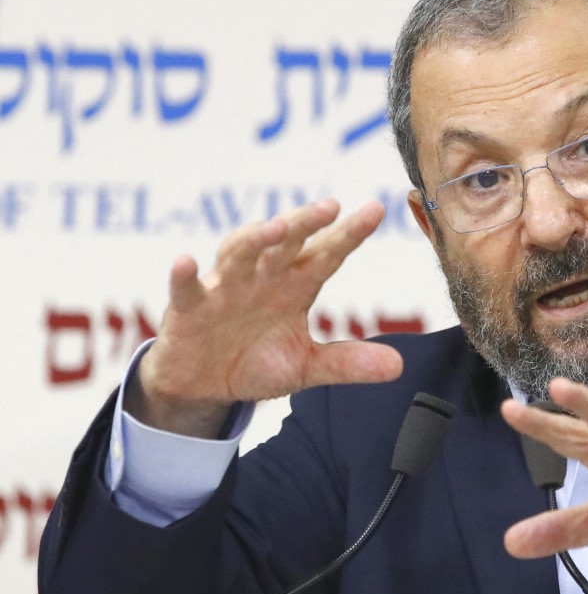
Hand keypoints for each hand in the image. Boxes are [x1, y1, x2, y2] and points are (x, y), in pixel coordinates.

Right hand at [127, 199, 402, 437]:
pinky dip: (183, 275)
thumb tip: (398, 366)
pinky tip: (186, 261)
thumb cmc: (256, 363)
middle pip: (286, 243)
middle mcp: (262, 278)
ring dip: (255, 238)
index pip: (327, 255)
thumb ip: (348, 363)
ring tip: (275, 228)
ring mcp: (224, 288)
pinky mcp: (188, 308)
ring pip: (239, 253)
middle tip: (330, 206)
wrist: (203, 386)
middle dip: (306, 223)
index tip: (376, 209)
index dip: (349, 234)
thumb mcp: (306, 367)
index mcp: (294, 286)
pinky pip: (185, 288)